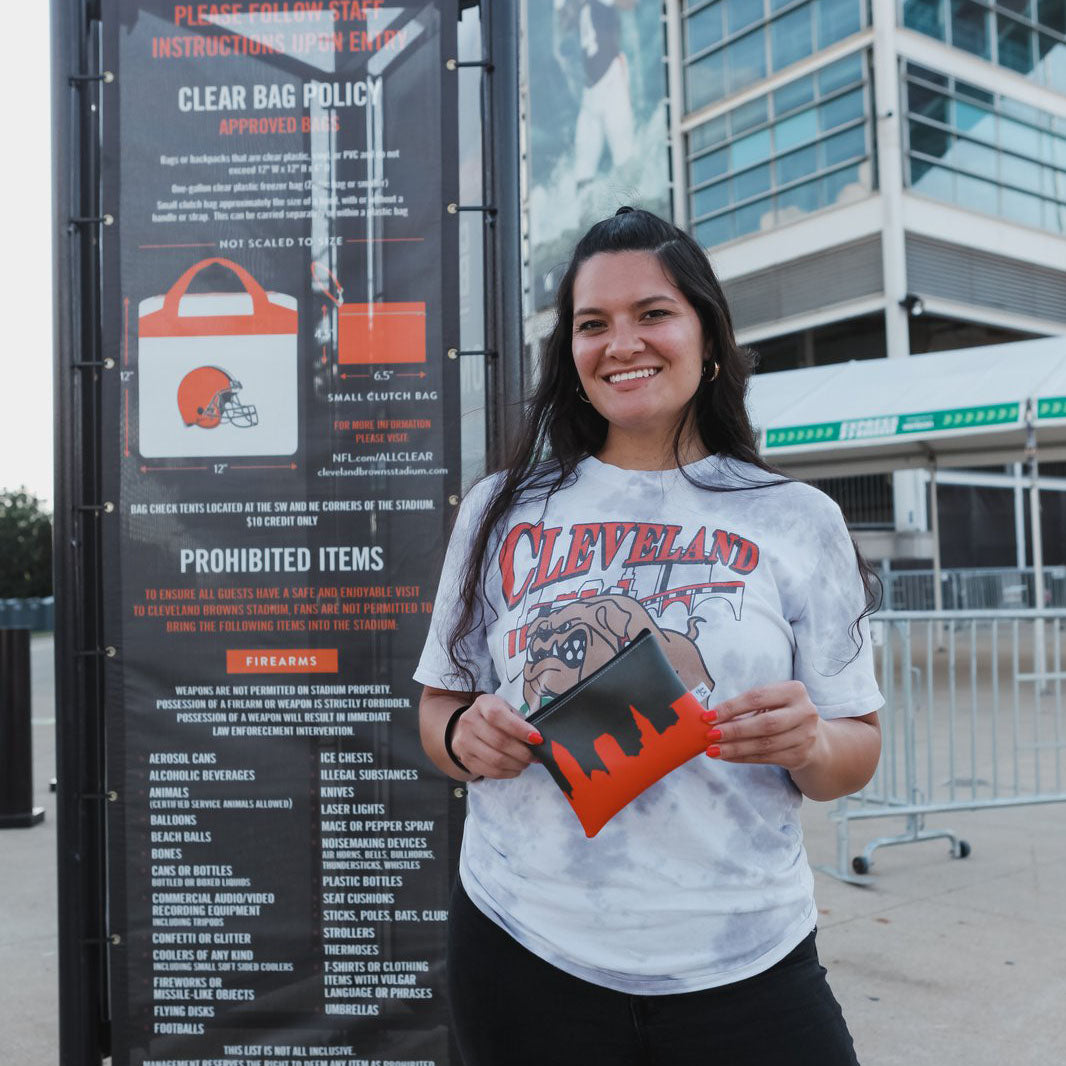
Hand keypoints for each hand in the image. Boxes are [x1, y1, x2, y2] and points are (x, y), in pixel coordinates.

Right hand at [450, 695, 543, 779]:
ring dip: (517, 764)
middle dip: (523, 752)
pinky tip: (515, 768)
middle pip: (499, 741)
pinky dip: (508, 773)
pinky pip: (491, 772)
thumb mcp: (506, 710)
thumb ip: (520, 722)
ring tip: (526, 762)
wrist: (468, 728)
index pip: (498, 715)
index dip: (519, 729)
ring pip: (496, 759)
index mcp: (483, 704)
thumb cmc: (494, 719)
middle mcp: (469, 721)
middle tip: (534, 755)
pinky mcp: (467, 760)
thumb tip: (537, 740)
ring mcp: (465, 742)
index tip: (537, 738)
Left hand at [701, 681, 823, 771]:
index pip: (758, 697)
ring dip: (735, 748)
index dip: (731, 707)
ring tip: (713, 750)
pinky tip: (727, 756)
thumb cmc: (782, 713)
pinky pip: (766, 758)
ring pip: (765, 744)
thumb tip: (711, 718)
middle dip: (734, 730)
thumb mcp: (771, 702)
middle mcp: (805, 712)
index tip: (709, 716)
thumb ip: (746, 707)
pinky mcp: (801, 756)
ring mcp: (806, 736)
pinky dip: (743, 758)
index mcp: (795, 691)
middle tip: (711, 734)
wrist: (813, 737)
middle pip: (765, 723)